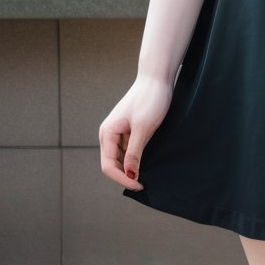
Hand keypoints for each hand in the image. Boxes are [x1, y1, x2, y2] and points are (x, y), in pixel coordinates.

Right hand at [99, 75, 173, 190]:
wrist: (157, 78)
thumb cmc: (149, 99)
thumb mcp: (143, 129)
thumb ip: (134, 153)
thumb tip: (130, 174)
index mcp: (107, 133)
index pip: (108, 166)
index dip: (122, 178)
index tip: (139, 185)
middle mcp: (109, 134)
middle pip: (112, 164)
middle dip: (125, 175)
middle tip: (143, 184)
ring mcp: (119, 132)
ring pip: (120, 158)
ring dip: (130, 168)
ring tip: (145, 175)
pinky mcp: (129, 130)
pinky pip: (128, 150)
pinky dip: (135, 158)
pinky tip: (146, 162)